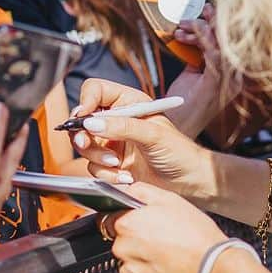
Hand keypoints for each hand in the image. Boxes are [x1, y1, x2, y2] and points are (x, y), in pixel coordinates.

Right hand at [72, 78, 212, 195]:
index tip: (83, 116)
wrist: (188, 182)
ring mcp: (112, 142)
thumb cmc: (179, 152)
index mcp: (128, 102)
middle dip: (83, 135)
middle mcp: (117, 120)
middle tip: (86, 144)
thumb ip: (122, 127)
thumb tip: (91, 122)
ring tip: (117, 164)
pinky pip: (93, 168)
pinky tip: (125, 177)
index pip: (96, 91)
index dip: (86, 101)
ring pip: (84, 146)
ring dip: (97, 158)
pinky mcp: (111, 164)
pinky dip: (106, 174)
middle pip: (82, 120)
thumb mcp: (153, 134)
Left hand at [106, 183, 225, 272]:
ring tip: (166, 259)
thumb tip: (124, 191)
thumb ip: (141, 192)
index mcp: (128, 224)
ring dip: (140, 262)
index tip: (146, 227)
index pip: (112, 219)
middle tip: (161, 243)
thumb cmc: (197, 235)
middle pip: (120, 243)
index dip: (131, 222)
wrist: (215, 270)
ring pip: (127, 263)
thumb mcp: (171, 199)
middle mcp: (124, 248)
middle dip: (136, 243)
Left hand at [167, 6, 223, 135]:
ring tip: (183, 26)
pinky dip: (201, 37)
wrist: (177, 131)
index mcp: (230, 73)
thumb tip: (191, 35)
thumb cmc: (182, 106)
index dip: (218, 23)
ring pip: (223, 41)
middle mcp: (233, 76)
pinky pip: (213, 52)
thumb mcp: (191, 75)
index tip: (201, 13)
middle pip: (231, 37)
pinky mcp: (215, 83)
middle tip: (194, 13)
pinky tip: (187, 33)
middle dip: (213, 20)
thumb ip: (196, 56)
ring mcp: (227, 80)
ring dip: (202, 28)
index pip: (230, 41)